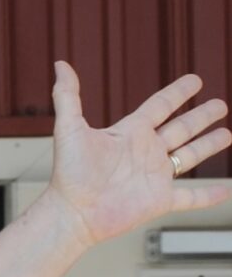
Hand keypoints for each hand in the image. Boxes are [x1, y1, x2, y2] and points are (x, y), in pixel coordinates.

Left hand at [48, 60, 230, 246]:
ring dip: (209, 146)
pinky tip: (226, 190)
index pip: (160, 106)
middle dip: (201, 117)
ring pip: (190, 157)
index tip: (195, 81)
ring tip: (227, 134)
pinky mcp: (160, 200)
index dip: (178, 93)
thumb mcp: (70, 128)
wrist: (73, 212)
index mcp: (130, 132)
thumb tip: (60, 64)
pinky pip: (192, 197)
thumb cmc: (68, 173)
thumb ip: (68, 96)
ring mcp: (155, 176)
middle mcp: (145, 152)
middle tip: (220, 105)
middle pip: (181, 129)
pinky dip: (210, 195)